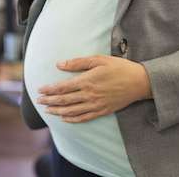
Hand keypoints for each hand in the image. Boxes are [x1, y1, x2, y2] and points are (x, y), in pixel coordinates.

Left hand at [37, 55, 151, 122]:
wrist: (139, 82)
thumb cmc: (120, 67)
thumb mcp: (99, 59)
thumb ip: (78, 62)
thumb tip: (59, 64)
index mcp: (87, 80)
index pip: (63, 87)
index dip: (50, 89)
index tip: (40, 89)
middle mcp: (89, 95)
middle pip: (64, 100)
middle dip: (50, 101)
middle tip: (38, 101)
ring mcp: (96, 104)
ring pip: (72, 111)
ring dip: (57, 111)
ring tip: (47, 110)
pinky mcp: (102, 111)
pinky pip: (84, 118)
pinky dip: (72, 119)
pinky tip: (64, 118)